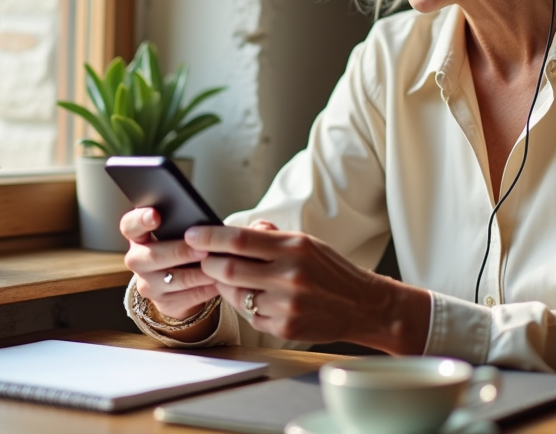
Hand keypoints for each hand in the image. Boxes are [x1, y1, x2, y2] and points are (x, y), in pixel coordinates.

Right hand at [120, 207, 216, 319]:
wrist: (178, 282)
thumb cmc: (179, 246)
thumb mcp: (174, 233)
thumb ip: (180, 224)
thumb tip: (200, 222)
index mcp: (138, 237)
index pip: (130, 225)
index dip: (140, 220)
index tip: (156, 215)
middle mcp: (137, 261)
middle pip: (153, 256)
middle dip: (180, 252)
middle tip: (203, 249)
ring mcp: (148, 285)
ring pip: (173, 280)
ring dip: (198, 273)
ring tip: (218, 265)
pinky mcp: (164, 304)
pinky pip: (188, 297)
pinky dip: (206, 289)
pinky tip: (220, 281)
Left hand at [185, 222, 429, 352]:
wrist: (363, 305)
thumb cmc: (331, 270)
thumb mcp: (307, 243)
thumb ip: (272, 235)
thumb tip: (239, 229)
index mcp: (294, 247)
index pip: (239, 239)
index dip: (210, 236)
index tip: (192, 233)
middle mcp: (289, 274)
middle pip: (229, 268)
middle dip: (209, 263)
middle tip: (205, 259)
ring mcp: (286, 303)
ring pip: (235, 294)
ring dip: (225, 285)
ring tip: (229, 278)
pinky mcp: (285, 326)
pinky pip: (250, 315)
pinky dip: (246, 305)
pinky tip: (256, 298)